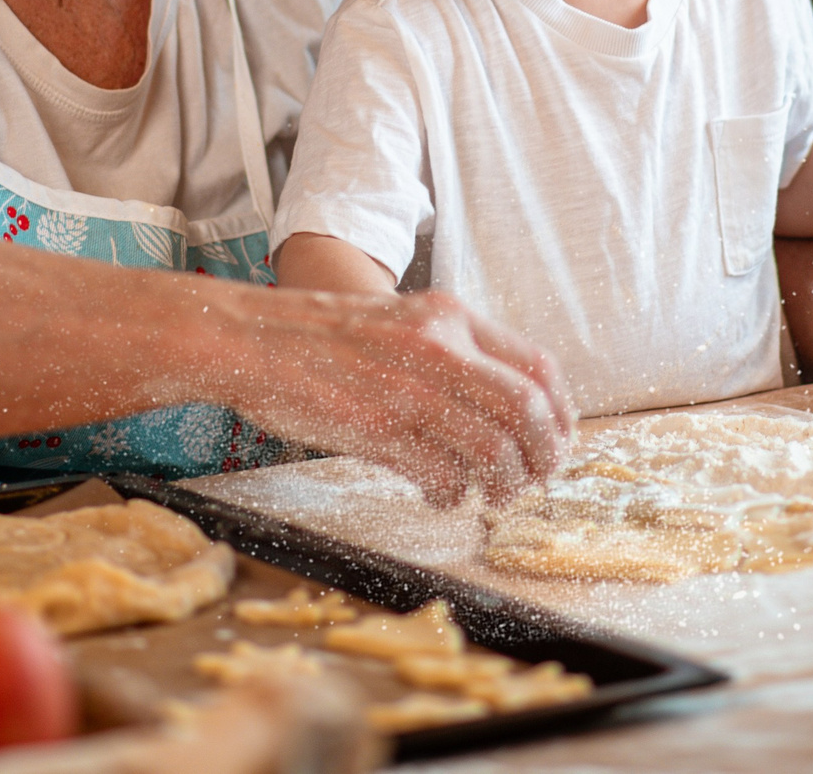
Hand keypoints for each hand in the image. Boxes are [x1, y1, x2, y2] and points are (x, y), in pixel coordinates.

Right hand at [195, 287, 574, 507]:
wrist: (253, 338)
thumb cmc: (324, 336)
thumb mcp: (401, 320)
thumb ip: (450, 352)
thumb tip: (499, 404)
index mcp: (450, 317)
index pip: (537, 367)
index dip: (559, 413)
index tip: (557, 440)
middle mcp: (440, 348)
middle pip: (526, 413)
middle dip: (541, 457)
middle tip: (533, 479)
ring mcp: (410, 390)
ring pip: (491, 450)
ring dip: (501, 483)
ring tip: (490, 494)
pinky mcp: (379, 429)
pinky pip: (441, 474)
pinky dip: (452, 493)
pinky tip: (441, 494)